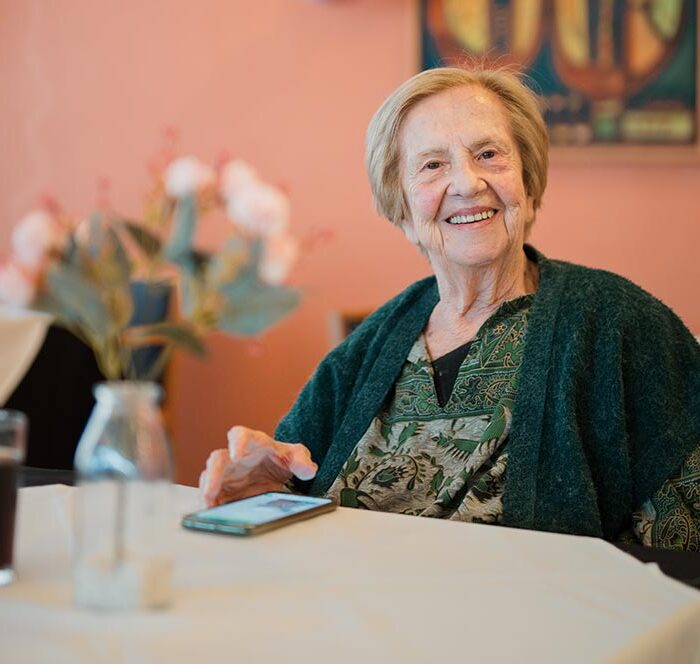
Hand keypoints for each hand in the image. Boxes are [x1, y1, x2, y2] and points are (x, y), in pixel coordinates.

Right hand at [199, 425, 317, 506]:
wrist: (276, 475)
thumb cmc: (282, 459)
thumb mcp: (296, 456)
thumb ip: (302, 459)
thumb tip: (308, 469)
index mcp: (253, 443)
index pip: (241, 435)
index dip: (238, 442)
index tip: (238, 454)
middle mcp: (234, 458)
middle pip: (217, 459)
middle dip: (214, 473)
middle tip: (212, 488)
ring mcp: (226, 475)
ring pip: (209, 478)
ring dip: (207, 491)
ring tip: (210, 504)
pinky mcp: (222, 491)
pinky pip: (211, 497)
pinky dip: (210, 505)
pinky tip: (212, 514)